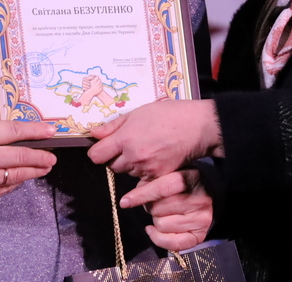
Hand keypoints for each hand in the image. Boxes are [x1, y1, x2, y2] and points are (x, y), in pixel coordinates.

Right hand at [0, 120, 57, 210]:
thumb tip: (19, 139)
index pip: (15, 131)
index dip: (36, 131)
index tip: (51, 131)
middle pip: (21, 155)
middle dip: (41, 156)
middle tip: (52, 156)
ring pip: (18, 174)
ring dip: (34, 171)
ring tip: (45, 167)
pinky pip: (6, 189)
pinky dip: (16, 182)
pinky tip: (23, 178)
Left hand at [87, 99, 221, 179]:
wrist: (197, 127)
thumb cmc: (168, 114)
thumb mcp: (138, 112)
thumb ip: (114, 125)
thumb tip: (93, 134)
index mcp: (125, 139)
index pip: (96, 156)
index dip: (98, 151)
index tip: (104, 147)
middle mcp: (133, 157)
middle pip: (112, 166)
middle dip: (116, 157)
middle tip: (130, 145)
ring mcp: (146, 169)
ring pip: (127, 173)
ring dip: (131, 165)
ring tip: (145, 149)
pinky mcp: (158, 177)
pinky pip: (142, 179)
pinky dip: (144, 172)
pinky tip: (154, 158)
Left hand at [120, 168, 211, 251]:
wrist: (209, 197)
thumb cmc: (183, 185)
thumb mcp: (171, 174)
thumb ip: (153, 180)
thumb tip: (131, 197)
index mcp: (191, 177)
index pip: (164, 187)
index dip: (142, 194)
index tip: (124, 202)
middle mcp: (199, 199)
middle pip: (159, 208)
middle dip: (150, 207)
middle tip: (155, 203)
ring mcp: (201, 218)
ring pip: (162, 225)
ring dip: (156, 220)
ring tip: (162, 213)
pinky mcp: (200, 235)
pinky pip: (171, 243)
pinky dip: (158, 238)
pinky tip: (153, 229)